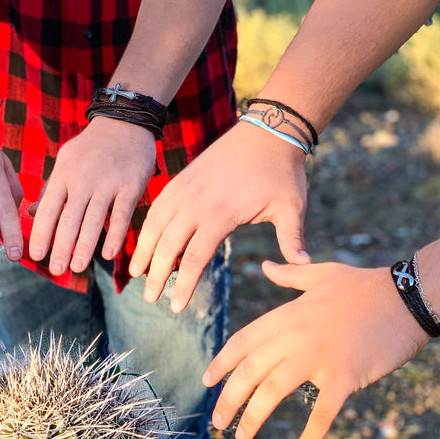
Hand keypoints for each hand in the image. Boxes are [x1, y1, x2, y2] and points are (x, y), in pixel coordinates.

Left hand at [28, 117, 155, 274]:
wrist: (125, 122)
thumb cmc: (91, 147)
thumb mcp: (65, 161)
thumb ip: (51, 189)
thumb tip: (30, 214)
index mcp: (64, 174)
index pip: (48, 209)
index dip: (41, 233)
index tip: (35, 255)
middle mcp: (83, 180)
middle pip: (69, 219)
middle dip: (61, 247)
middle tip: (56, 270)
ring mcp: (107, 183)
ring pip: (94, 220)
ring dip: (85, 247)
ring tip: (78, 267)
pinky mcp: (130, 186)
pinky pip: (122, 215)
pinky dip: (115, 236)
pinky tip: (108, 255)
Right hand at [129, 122, 309, 311]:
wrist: (266, 131)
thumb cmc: (281, 172)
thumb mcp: (291, 207)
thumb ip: (292, 238)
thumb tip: (305, 266)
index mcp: (220, 215)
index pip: (194, 259)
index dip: (183, 286)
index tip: (177, 307)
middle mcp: (195, 204)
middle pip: (167, 247)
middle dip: (156, 276)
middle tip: (149, 298)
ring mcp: (184, 191)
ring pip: (154, 226)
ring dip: (142, 252)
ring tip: (134, 273)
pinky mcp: (180, 180)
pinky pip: (157, 207)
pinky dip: (147, 227)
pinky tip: (143, 241)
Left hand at [204, 261, 429, 438]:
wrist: (406, 296)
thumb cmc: (364, 285)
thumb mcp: (321, 273)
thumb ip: (288, 275)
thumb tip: (264, 265)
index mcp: (285, 316)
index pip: (242, 343)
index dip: (221, 364)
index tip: (207, 382)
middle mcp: (294, 337)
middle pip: (249, 372)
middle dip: (228, 399)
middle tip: (216, 421)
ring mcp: (318, 357)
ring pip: (273, 392)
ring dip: (253, 417)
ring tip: (241, 437)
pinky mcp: (344, 377)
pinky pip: (321, 413)